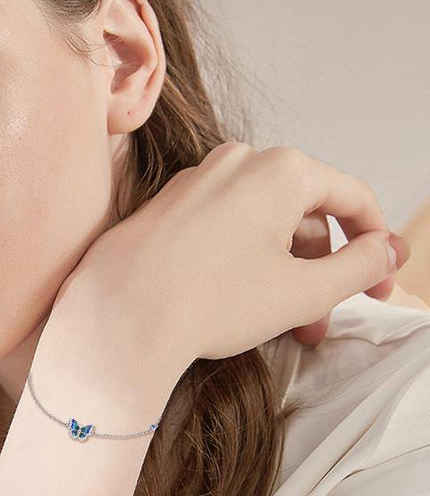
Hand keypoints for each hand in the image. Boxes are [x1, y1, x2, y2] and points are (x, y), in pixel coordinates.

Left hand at [43, 142, 403, 390]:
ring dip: (280, 272)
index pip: (350, 198)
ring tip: (280, 324)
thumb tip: (386, 250)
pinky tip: (237, 302)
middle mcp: (237, 163)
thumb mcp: (302, 292)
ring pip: (261, 225)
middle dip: (318, 272)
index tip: (378, 285)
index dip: (372, 246)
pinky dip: (242, 261)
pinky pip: (222, 229)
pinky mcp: (167, 206)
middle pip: (302, 215)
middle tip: (318, 321)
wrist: (118, 318)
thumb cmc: (208, 302)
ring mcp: (196, 182)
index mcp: (280, 170)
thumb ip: (359, 267)